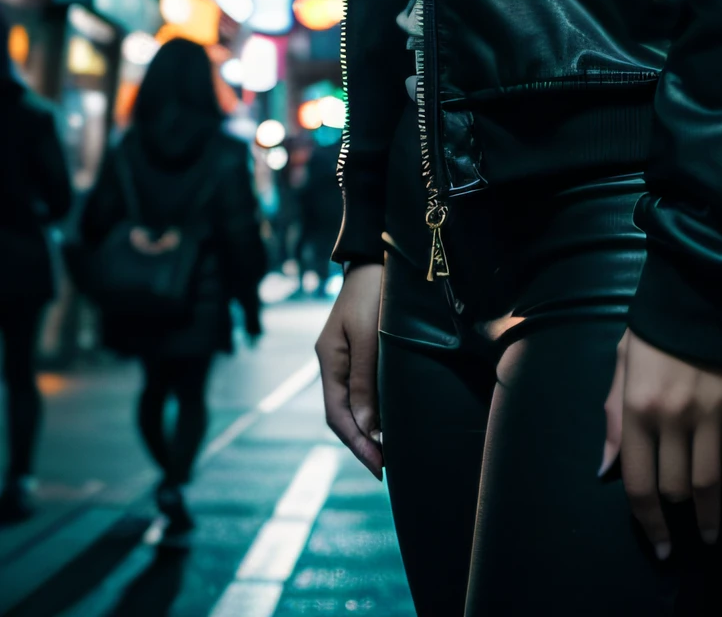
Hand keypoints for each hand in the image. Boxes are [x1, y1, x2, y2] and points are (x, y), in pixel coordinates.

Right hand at [315, 263, 384, 479]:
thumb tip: (367, 428)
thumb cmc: (374, 292)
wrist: (378, 255)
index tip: (378, 468)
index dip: (357, 444)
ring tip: (390, 453)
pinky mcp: (362, 348)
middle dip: (362, 443)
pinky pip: (364, 388)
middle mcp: (334, 362)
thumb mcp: (370, 337)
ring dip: (369, 429)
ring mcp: (346, 355)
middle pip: (343, 414)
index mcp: (329, 360)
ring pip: (354, 403)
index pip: (338, 415)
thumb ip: (365, 382)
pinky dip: (375, 409)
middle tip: (385, 470)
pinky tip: (389, 420)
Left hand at [600, 329, 721, 556]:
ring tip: (712, 532)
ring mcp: (712, 414)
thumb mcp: (624, 361)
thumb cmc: (657, 325)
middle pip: (677, 487)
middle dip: (679, 515)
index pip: (640, 483)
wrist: (704, 285)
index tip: (659, 546)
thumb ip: (615, 415)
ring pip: (711, 481)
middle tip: (685, 532)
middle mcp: (673, 418)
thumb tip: (607, 467)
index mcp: (638, 408)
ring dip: (712, 515)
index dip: (648, 522)